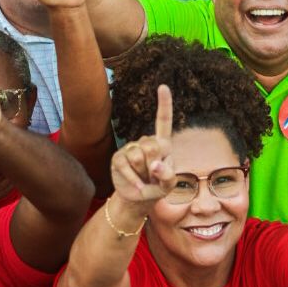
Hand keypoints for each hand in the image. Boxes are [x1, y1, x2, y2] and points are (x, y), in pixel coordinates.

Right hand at [110, 84, 175, 209]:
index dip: (164, 104)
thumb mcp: (169, 185)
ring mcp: (130, 148)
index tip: (163, 87)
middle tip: (154, 177)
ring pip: (139, 156)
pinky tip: (138, 187)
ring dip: (144, 174)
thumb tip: (155, 165)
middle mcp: (145, 142)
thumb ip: (168, 175)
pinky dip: (134, 179)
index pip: (163, 121)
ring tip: (144, 179)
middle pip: (152, 146)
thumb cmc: (157, 187)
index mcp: (162, 144)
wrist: (138, 199)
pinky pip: (126, 165)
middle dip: (155, 165)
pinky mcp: (118, 158)